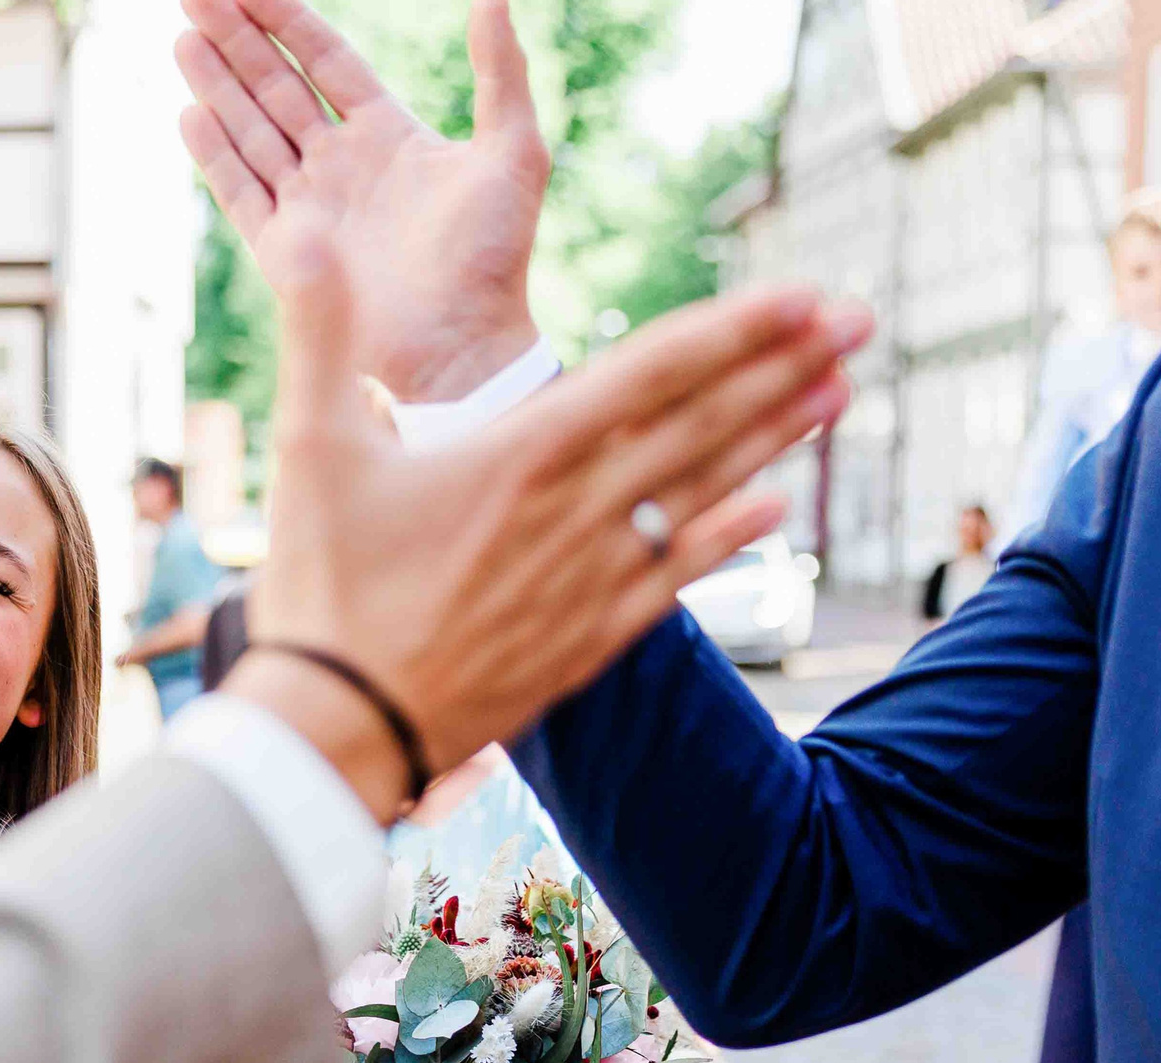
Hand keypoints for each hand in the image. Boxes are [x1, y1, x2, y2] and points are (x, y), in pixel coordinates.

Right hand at [179, 0, 545, 401]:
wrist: (463, 345)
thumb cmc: (497, 257)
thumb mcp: (514, 153)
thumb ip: (501, 73)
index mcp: (387, 133)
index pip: (326, 60)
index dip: (287, 19)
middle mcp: (340, 165)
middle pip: (276, 87)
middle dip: (237, 39)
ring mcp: (308, 208)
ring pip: (251, 131)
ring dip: (217, 85)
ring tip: (184, 39)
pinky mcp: (284, 253)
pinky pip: (241, 194)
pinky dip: (215, 155)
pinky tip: (189, 113)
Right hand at [218, 195, 869, 818]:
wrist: (336, 730)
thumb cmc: (319, 589)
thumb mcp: (305, 447)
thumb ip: (318, 335)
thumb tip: (302, 234)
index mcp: (520, 453)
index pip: (651, 372)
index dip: (735, 328)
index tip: (803, 294)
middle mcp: (575, 510)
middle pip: (701, 422)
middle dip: (784, 365)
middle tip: (858, 319)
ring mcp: (589, 579)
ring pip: (702, 491)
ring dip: (775, 437)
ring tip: (839, 392)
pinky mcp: (586, 640)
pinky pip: (677, 576)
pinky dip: (730, 536)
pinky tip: (776, 508)